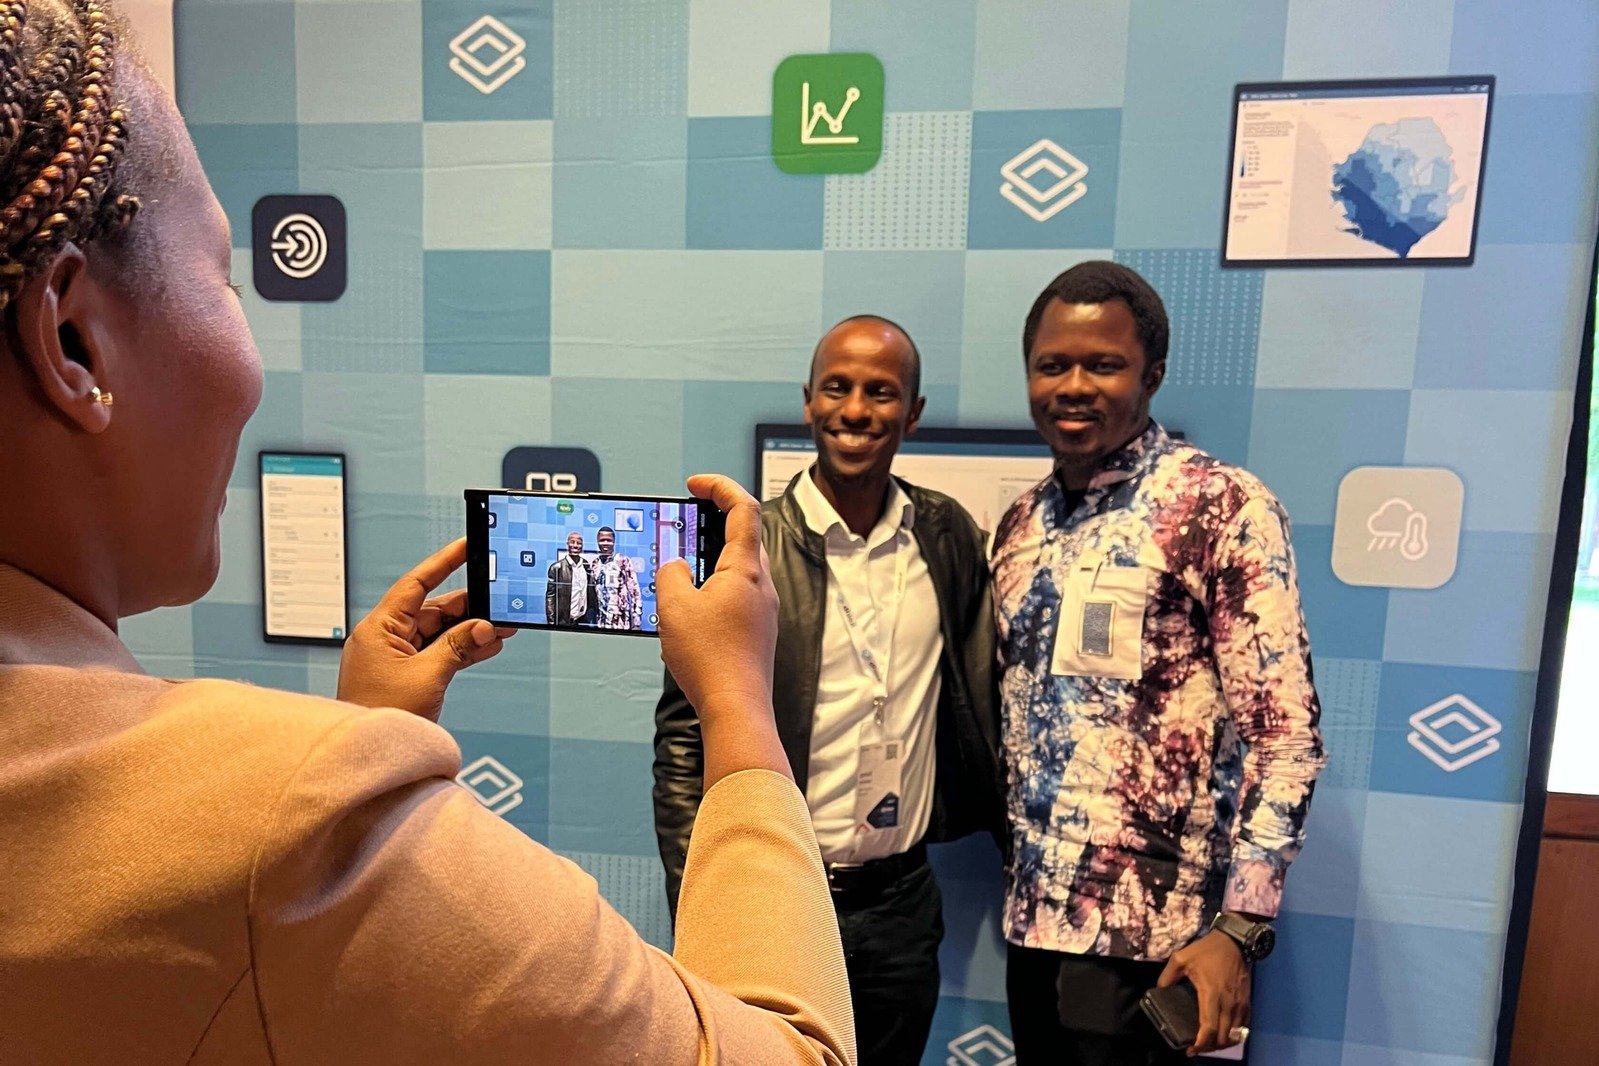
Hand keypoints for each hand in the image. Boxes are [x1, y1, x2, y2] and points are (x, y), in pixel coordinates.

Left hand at [337, 539, 514, 721]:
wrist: (365, 758)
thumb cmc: (379, 716)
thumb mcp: (427, 677)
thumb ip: (459, 647)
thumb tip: (484, 627)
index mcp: (378, 629)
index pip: (415, 584)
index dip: (443, 563)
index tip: (466, 546)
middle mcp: (385, 638)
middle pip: (433, 610)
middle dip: (470, 608)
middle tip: (501, 605)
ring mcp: (396, 657)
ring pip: (440, 633)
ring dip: (471, 632)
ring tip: (502, 628)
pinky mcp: (407, 674)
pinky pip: (439, 652)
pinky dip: (463, 650)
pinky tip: (487, 646)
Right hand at [656, 475, 777, 721]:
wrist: (736, 708)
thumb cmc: (712, 661)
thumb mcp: (673, 606)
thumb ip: (671, 574)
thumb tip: (677, 568)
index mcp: (745, 569)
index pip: (743, 508)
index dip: (719, 486)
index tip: (695, 484)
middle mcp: (761, 585)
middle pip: (745, 535)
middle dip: (714, 521)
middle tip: (685, 521)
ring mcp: (763, 609)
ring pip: (740, 566)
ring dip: (712, 556)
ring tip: (681, 567)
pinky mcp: (757, 630)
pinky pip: (737, 593)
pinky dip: (715, 585)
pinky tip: (691, 605)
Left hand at [1156, 930, 1250, 1055]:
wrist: (1233, 941)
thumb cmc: (1206, 950)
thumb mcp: (1181, 958)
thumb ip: (1167, 976)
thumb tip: (1160, 990)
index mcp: (1211, 994)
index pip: (1208, 1028)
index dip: (1200, 1044)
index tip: (1190, 1050)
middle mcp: (1228, 1004)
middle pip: (1222, 1037)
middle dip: (1210, 1046)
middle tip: (1197, 1046)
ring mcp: (1240, 1004)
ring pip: (1234, 1035)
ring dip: (1222, 1042)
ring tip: (1208, 1042)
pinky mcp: (1247, 1002)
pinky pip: (1243, 1026)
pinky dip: (1233, 1034)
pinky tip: (1222, 1033)